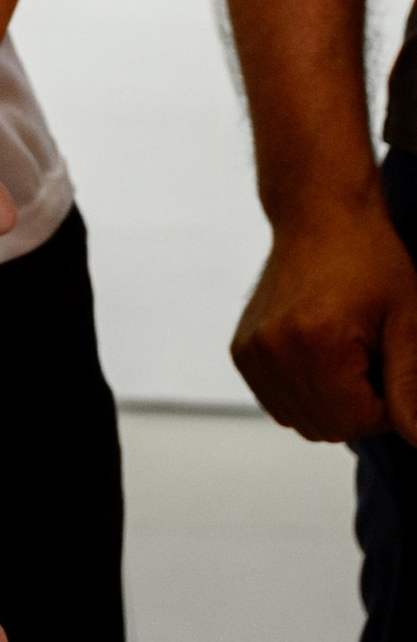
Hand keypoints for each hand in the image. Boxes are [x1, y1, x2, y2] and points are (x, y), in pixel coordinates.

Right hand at [233, 186, 416, 442]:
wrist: (319, 214)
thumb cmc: (368, 258)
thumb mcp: (406, 318)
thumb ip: (411, 385)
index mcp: (315, 342)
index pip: (358, 422)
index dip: (385, 402)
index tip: (388, 359)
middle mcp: (273, 349)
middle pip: (327, 427)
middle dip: (357, 405)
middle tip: (368, 355)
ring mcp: (252, 351)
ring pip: (301, 421)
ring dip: (330, 402)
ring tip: (343, 353)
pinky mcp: (242, 351)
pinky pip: (278, 403)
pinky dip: (304, 392)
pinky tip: (318, 355)